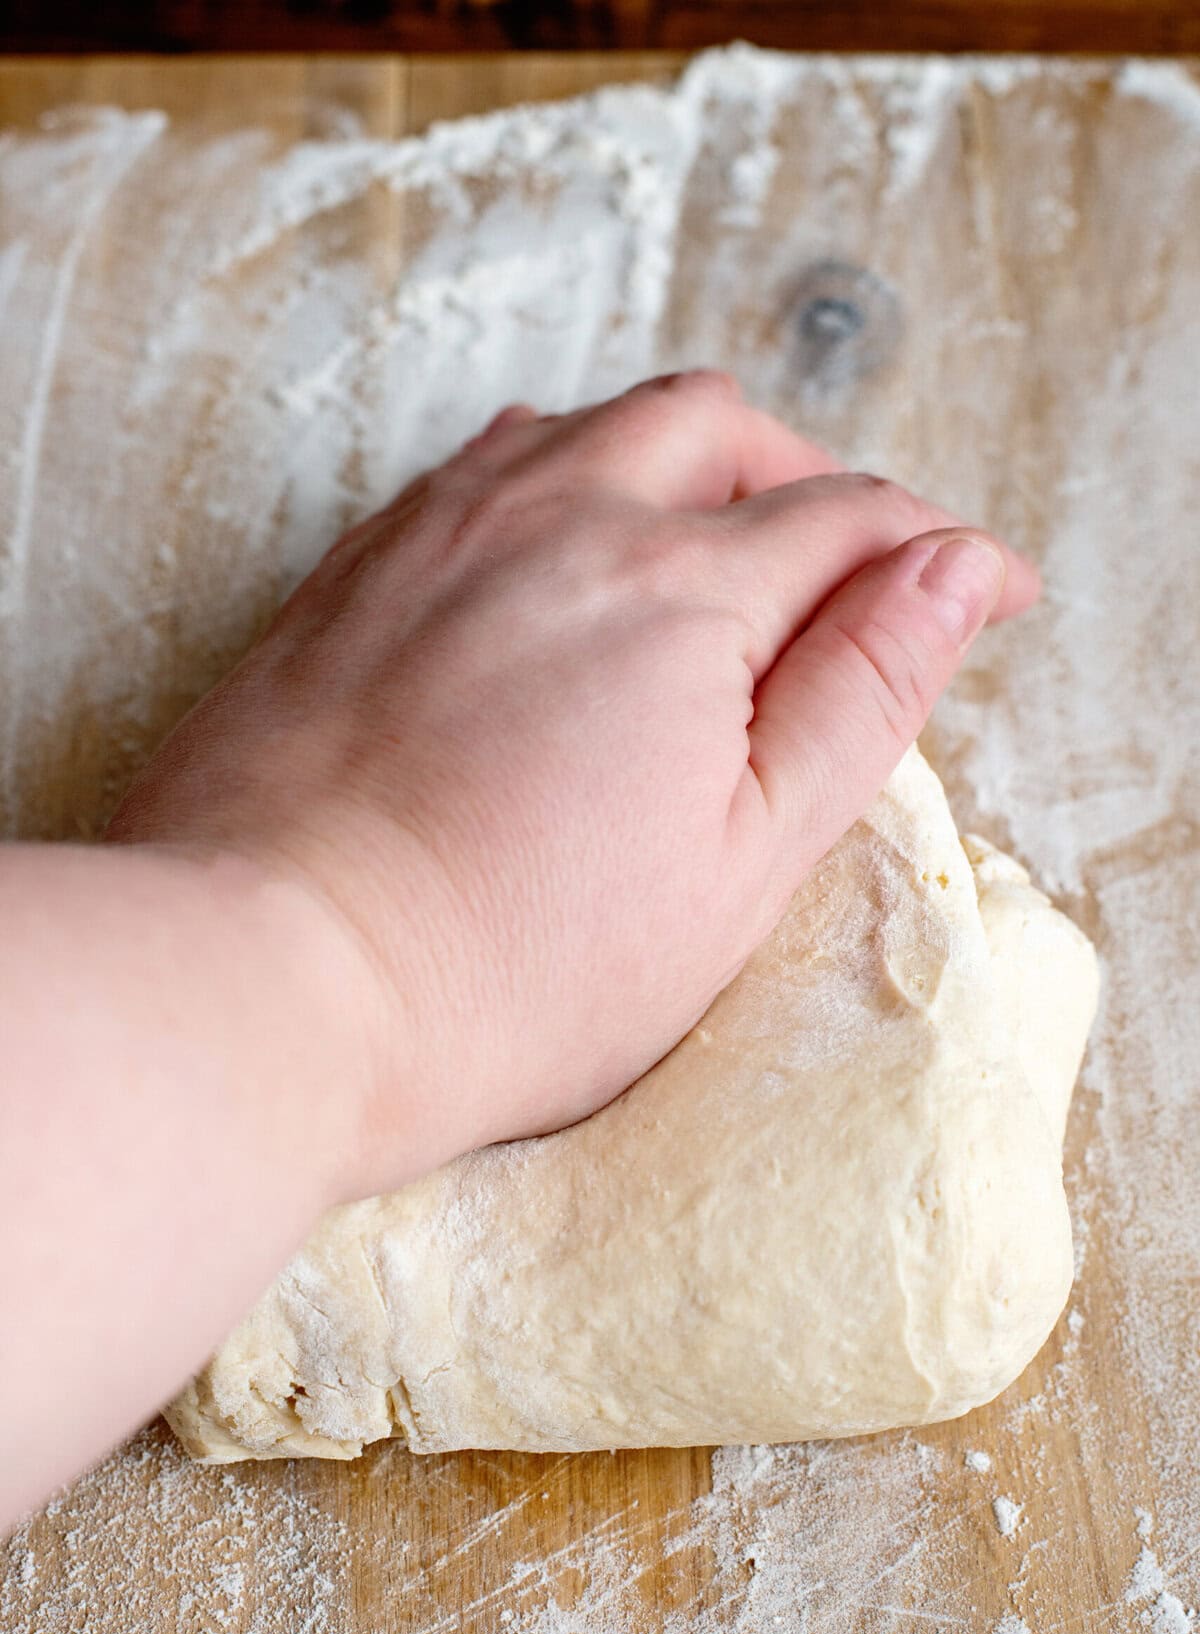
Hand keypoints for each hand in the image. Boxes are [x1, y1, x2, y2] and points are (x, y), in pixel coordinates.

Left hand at [109, 371, 1037, 1190]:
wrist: (274, 979)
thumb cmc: (510, 964)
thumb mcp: (742, 861)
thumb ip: (860, 700)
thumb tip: (952, 575)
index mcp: (677, 592)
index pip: (847, 520)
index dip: (938, 553)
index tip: (987, 594)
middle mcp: (556, 521)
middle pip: (718, 429)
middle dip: (809, 476)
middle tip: (848, 560)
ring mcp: (437, 535)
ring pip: (591, 426)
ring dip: (679, 460)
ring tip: (710, 544)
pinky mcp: (350, 572)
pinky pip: (478, 466)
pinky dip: (557, 479)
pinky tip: (557, 553)